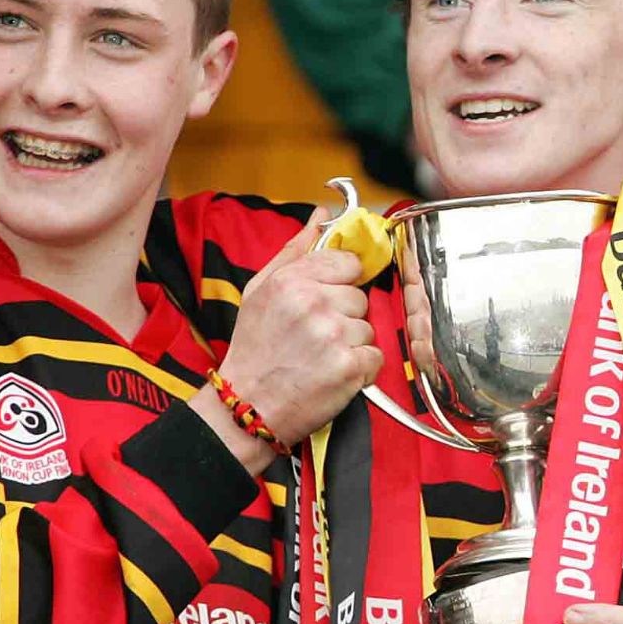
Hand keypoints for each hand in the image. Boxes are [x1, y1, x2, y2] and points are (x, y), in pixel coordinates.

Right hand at [220, 210, 383, 447]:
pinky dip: (360, 369)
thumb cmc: (253, 350)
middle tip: (315, 337)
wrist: (247, 407)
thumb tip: (320, 217)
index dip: (340, 283)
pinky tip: (333, 374)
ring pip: (368, 328)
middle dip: (343, 317)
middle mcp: (313, 303)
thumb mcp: (259, 292)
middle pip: (359, 297)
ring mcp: (333, 336)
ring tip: (320, 358)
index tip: (326, 300)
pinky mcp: (349, 367)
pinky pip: (375, 356)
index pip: (347, 263)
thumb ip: (293, 251)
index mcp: (291, 280)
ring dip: (351, 344)